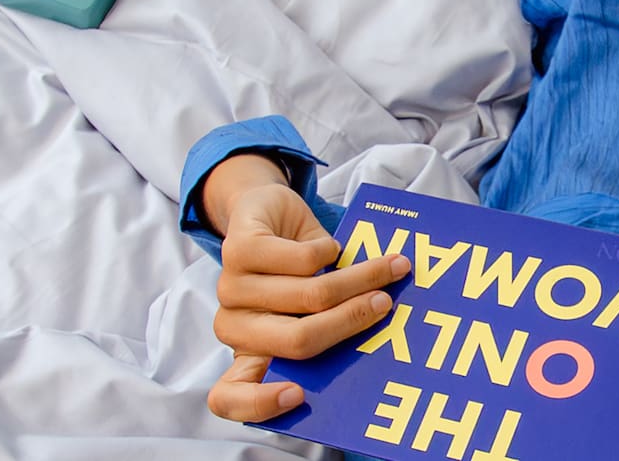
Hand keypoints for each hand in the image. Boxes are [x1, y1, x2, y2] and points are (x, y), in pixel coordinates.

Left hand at [200, 153, 410, 422]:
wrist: (263, 212)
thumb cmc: (294, 270)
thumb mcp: (308, 308)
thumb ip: (328, 327)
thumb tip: (380, 327)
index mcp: (248, 353)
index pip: (230, 397)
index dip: (261, 405)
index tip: (299, 396)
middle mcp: (234, 327)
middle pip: (297, 341)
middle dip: (351, 321)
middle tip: (385, 304)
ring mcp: (232, 289)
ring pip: (309, 295)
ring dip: (359, 279)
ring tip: (388, 267)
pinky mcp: (238, 250)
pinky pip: (302, 260)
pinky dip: (329, 252)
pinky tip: (331, 247)